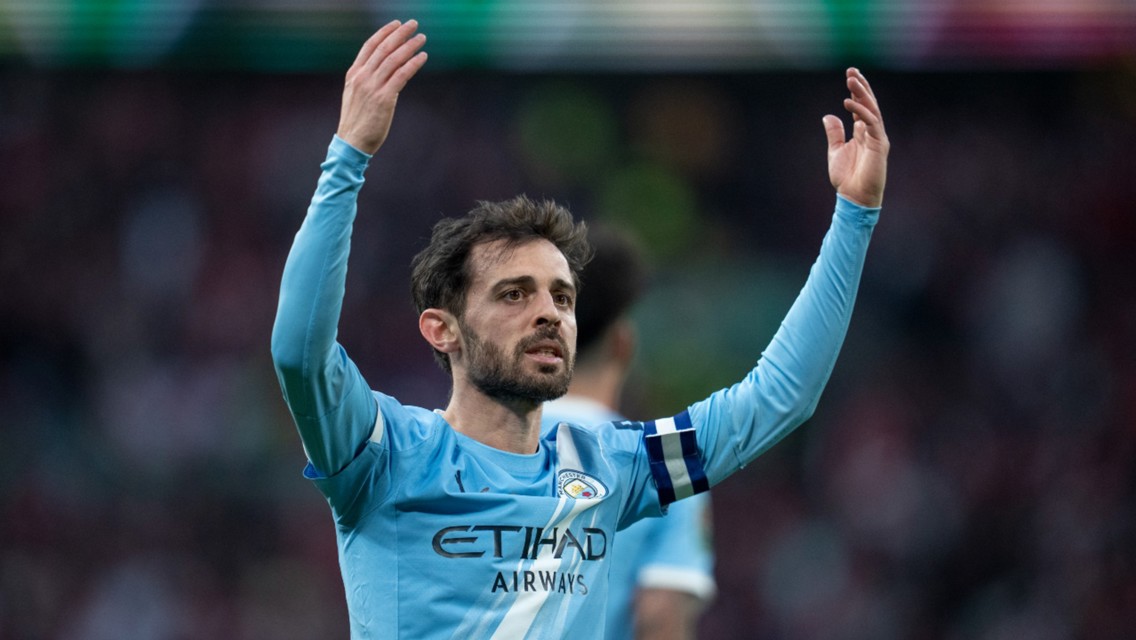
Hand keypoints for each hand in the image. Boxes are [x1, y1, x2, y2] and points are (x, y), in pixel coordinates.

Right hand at [336, 20, 427, 154]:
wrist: (352, 142)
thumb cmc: (357, 122)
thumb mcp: (355, 95)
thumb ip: (366, 81)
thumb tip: (383, 71)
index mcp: (354, 74)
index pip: (370, 46)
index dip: (384, 32)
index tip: (397, 24)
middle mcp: (362, 77)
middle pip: (384, 48)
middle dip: (400, 34)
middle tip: (414, 25)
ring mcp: (372, 87)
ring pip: (394, 59)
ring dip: (410, 46)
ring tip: (421, 38)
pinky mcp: (384, 98)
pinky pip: (402, 75)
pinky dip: (413, 64)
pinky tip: (422, 57)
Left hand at [823, 68, 888, 207]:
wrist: (855, 197)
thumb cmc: (847, 178)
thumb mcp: (835, 151)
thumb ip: (834, 133)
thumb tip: (828, 116)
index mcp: (863, 132)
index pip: (861, 106)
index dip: (856, 90)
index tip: (850, 74)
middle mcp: (872, 132)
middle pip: (869, 103)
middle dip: (861, 86)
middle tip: (852, 70)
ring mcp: (877, 137)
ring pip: (872, 109)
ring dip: (862, 93)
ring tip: (851, 79)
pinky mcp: (879, 144)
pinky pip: (871, 122)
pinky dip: (861, 111)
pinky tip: (848, 102)